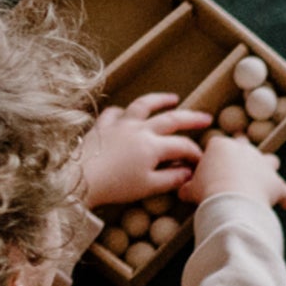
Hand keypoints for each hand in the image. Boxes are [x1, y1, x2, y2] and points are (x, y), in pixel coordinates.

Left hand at [79, 92, 210, 205]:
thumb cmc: (115, 186)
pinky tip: (127, 114)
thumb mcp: (149, 187)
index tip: (202, 162)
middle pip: (171, 119)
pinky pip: (115, 112)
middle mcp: (140, 129)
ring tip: (173, 98)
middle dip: (191, 118)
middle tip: (205, 117)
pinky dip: (124, 111)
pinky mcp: (102, 126)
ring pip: (144, 105)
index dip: (196, 154)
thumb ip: (172, 178)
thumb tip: (189, 172)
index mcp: (154, 146)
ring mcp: (120, 124)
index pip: (183, 146)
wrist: (79, 179)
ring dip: (160, 100)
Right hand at [184, 131, 285, 211]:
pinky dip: (285, 197)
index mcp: (221, 146)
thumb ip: (188, 186)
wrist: (231, 199)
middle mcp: (245, 149)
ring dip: (269, 168)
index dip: (214, 155)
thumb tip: (183, 191)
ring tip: (266, 178)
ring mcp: (263, 164)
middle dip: (242, 152)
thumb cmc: (208, 190)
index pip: (217, 144)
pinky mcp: (277, 182)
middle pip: (245, 144)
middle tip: (239, 162)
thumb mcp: (191, 188)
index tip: (212, 165)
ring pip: (271, 160)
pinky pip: (284, 190)